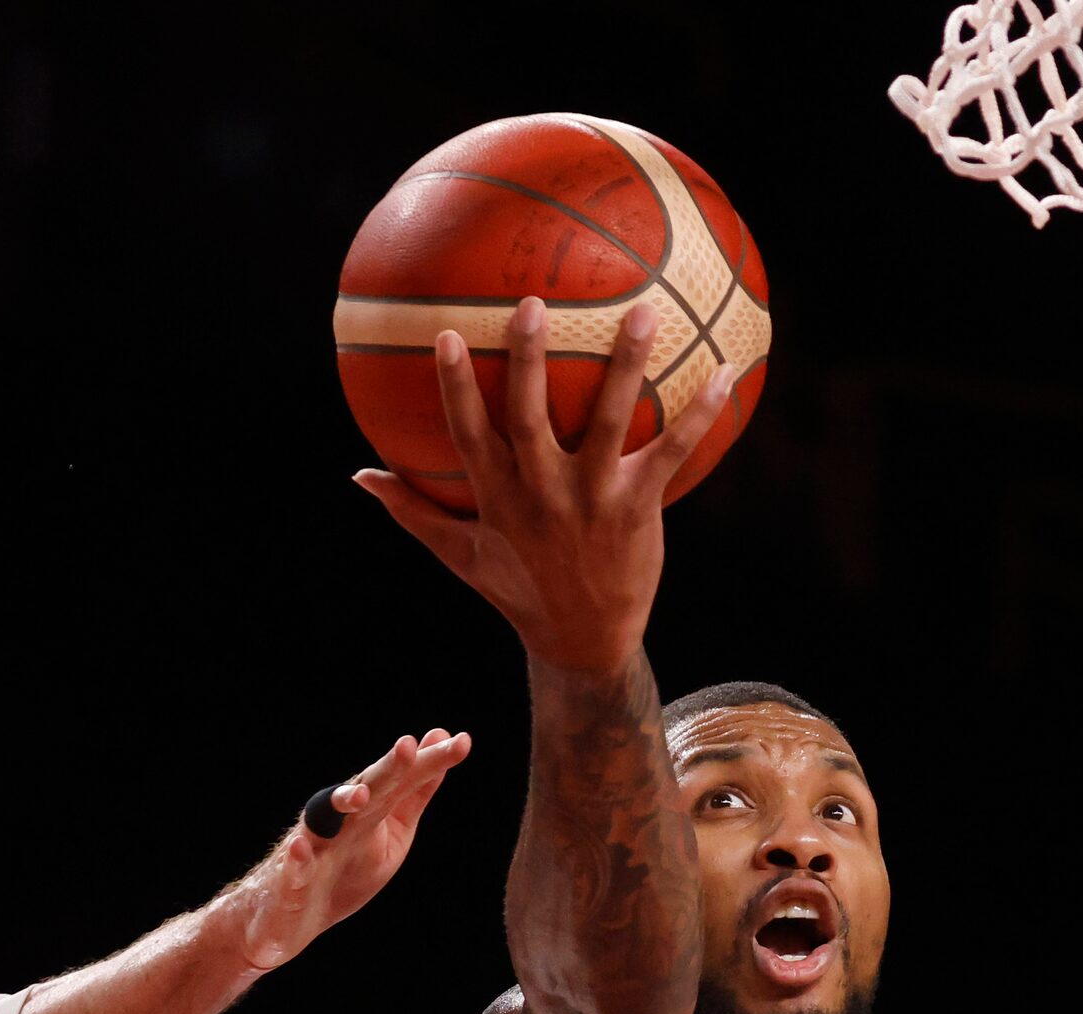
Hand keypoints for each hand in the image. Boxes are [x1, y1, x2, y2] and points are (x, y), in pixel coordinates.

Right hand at [234, 727, 472, 972]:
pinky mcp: (287, 882)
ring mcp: (311, 848)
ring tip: (358, 795)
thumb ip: (416, 790)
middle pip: (367, 790)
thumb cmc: (345, 869)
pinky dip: (296, 859)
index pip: (402, 781)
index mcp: (368, 810)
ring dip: (339, 803)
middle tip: (408, 747)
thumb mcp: (393, 830)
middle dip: (388, 769)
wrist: (287, 918)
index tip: (461, 743)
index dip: (429, 764)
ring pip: (322, 820)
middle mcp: (339, 821)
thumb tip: (444, 737)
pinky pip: (291, 869)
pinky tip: (302, 847)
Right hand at [356, 297, 737, 673]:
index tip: (450, 334)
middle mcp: (542, 495)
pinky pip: (671, 452)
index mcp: (497, 500)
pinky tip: (724, 372)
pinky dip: (700, 414)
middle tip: (532, 302)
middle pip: (530, 417)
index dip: (457, 386)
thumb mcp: (460, 555)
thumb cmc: (519, 590)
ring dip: (625, 367)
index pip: (469, 434)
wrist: (583, 642)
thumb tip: (358, 477)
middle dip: (528, 359)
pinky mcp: (637, 508)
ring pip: (607, 423)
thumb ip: (412, 511)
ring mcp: (592, 501)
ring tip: (643, 313)